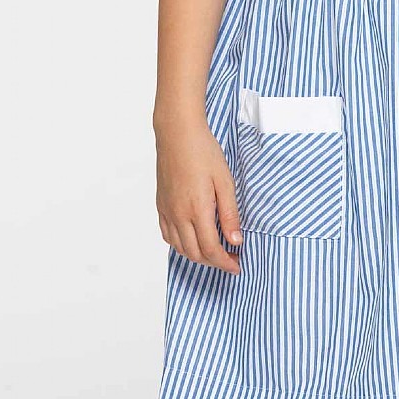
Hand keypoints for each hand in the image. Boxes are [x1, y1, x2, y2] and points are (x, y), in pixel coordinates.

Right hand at [155, 115, 243, 273]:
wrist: (178, 134)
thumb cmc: (203, 152)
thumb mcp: (225, 181)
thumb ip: (230, 214)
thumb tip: (236, 241)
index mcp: (197, 210)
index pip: (211, 249)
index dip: (225, 262)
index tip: (238, 265)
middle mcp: (178, 215)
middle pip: (195, 253)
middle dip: (214, 262)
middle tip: (231, 259)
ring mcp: (167, 211)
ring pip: (180, 248)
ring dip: (198, 256)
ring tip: (216, 251)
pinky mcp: (161, 206)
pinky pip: (168, 236)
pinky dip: (182, 245)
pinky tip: (193, 239)